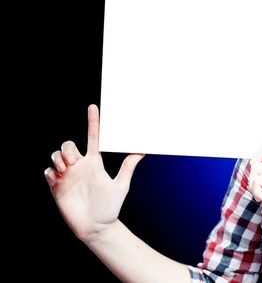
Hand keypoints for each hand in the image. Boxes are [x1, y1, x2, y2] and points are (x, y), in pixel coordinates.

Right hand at [44, 104, 143, 243]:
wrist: (96, 227)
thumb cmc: (110, 207)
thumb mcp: (121, 186)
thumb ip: (128, 167)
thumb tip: (142, 151)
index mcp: (95, 162)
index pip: (93, 137)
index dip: (93, 122)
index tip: (93, 107)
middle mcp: (80, 166)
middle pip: (68, 144)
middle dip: (67, 148)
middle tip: (74, 161)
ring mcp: (68, 176)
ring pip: (56, 155)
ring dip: (58, 159)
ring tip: (66, 169)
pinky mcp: (57, 187)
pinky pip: (48, 172)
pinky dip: (51, 172)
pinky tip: (58, 178)